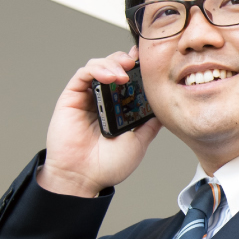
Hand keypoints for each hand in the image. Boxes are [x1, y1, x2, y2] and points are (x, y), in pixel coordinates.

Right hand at [38, 46, 161, 196]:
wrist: (85, 178)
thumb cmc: (108, 165)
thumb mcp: (140, 141)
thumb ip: (150, 123)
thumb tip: (166, 107)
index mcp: (119, 109)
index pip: (129, 80)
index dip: (138, 68)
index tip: (150, 61)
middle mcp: (103, 100)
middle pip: (114, 68)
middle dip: (126, 60)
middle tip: (137, 61)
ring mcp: (87, 97)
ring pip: (99, 66)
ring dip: (113, 63)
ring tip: (124, 72)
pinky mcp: (71, 97)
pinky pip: (83, 74)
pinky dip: (97, 69)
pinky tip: (110, 76)